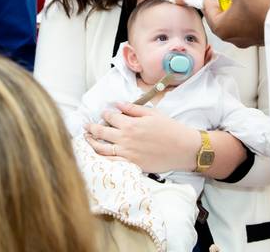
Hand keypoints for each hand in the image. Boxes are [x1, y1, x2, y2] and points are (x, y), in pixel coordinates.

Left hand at [85, 102, 200, 172]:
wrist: (183, 149)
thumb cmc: (170, 129)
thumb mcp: (152, 113)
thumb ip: (133, 109)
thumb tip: (118, 103)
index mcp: (131, 124)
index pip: (110, 117)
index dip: (105, 113)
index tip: (103, 112)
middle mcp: (125, 138)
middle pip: (101, 132)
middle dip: (91, 127)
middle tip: (86, 125)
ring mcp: (127, 153)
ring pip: (101, 148)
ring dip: (91, 142)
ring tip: (86, 139)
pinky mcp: (131, 164)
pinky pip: (110, 162)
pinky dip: (100, 158)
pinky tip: (95, 155)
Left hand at [176, 0, 269, 46]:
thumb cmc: (264, 8)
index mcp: (222, 28)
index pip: (208, 9)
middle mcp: (233, 37)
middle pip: (223, 14)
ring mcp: (248, 39)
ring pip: (239, 18)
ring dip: (242, 5)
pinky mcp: (262, 37)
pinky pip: (252, 21)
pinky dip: (254, 10)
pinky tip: (263, 0)